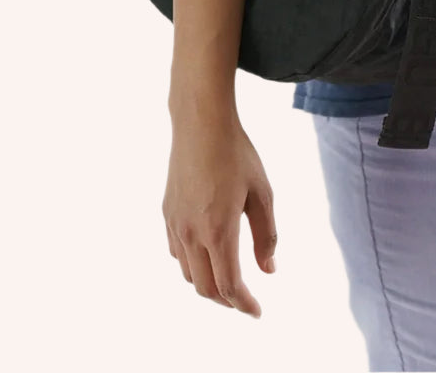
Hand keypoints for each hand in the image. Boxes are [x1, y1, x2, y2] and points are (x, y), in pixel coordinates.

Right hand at [162, 106, 276, 316]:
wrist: (201, 124)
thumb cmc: (237, 155)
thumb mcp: (262, 193)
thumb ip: (266, 235)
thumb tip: (268, 270)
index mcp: (218, 231)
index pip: (229, 285)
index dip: (243, 304)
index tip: (257, 311)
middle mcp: (191, 233)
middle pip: (205, 288)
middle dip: (226, 300)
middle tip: (246, 299)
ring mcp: (175, 224)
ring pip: (188, 273)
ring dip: (208, 284)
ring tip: (229, 279)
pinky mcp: (167, 213)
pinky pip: (176, 253)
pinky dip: (192, 265)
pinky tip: (207, 254)